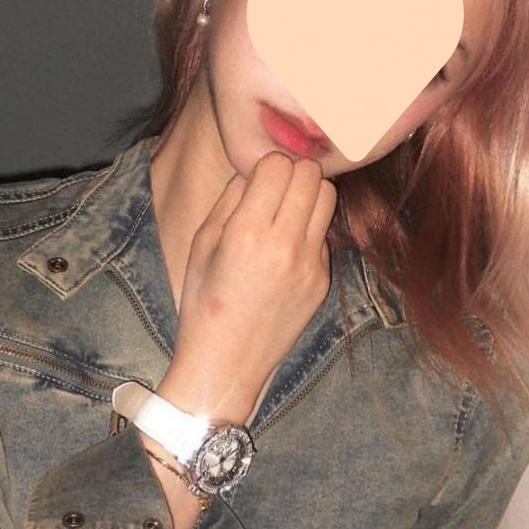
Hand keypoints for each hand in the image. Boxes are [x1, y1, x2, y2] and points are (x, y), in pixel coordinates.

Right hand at [168, 151, 337, 414]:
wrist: (226, 363)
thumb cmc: (203, 302)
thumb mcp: (201, 244)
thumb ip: (231, 199)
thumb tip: (255, 170)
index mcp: (247, 233)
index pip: (277, 166)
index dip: (265, 165)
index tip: (256, 179)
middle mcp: (285, 246)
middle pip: (310, 174)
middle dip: (292, 173)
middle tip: (275, 188)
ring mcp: (310, 265)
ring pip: (328, 198)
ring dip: (308, 195)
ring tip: (286, 210)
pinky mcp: (322, 280)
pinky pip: (323, 234)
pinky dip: (308, 230)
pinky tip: (286, 249)